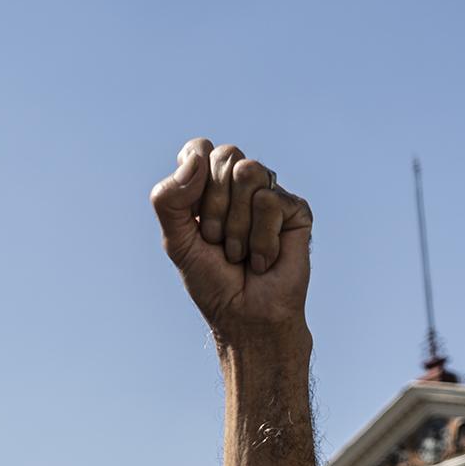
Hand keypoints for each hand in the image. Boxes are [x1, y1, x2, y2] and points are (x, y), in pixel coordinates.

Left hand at [151, 138, 311, 348]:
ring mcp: (269, 193)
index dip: (192, 179)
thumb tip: (197, 157)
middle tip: (217, 241)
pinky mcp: (295, 209)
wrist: (244, 316)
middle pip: (225, 156)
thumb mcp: (175, 240)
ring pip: (249, 173)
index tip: (194, 217)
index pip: (198, 149)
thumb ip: (169, 198)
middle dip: (214, 206)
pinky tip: (264, 259)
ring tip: (240, 252)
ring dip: (236, 225)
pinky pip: (270, 201)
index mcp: (208, 185)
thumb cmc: (211, 280)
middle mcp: (240, 184)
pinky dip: (260, 239)